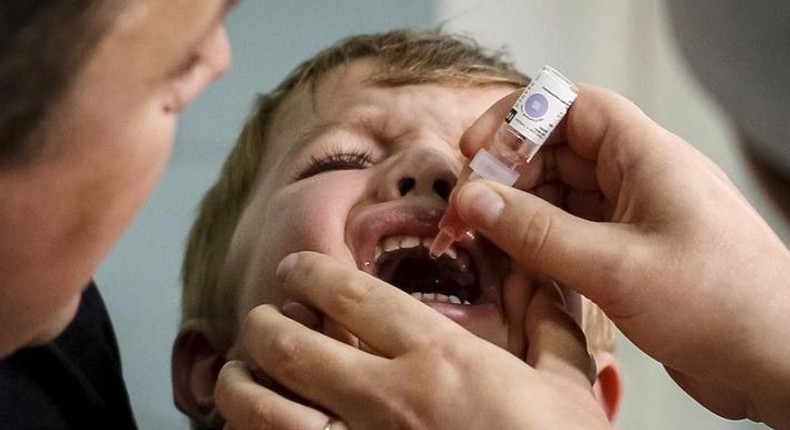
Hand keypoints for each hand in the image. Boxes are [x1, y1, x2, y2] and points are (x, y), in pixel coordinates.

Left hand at [214, 251, 610, 429]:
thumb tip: (543, 283)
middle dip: (263, 324)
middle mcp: (388, 397)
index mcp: (440, 359)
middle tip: (259, 318)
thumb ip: (549, 330)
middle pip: (293, 346)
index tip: (294, 266)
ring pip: (265, 409)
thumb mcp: (568, 392)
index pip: (356, 297)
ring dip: (239, 385)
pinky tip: (255, 427)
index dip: (313, 271)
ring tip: (236, 373)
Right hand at [454, 85, 789, 426]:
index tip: (475, 150)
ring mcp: (634, 217)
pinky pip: (573, 233)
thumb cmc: (723, 304)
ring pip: (561, 196)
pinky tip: (520, 265)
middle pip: (558, 152)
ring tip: (487, 241)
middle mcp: (639, 179)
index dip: (518, 118)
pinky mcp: (630, 254)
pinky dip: (542, 244)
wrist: (778, 362)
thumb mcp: (615, 266)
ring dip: (521, 213)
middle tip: (470, 209)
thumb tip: (474, 199)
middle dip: (509, 175)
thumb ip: (537, 232)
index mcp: (646, 156)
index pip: (572, 106)